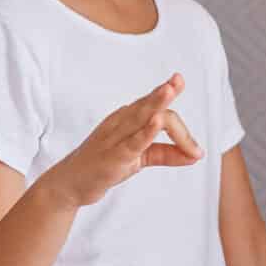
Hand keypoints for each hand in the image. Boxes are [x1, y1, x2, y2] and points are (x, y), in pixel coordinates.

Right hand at [41, 75, 202, 209]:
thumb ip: (166, 154)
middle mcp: (120, 122)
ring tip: (171, 90)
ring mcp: (114, 138)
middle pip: (149, 106)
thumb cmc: (105, 165)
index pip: (158, 111)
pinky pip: (131, 141)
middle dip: (166, 92)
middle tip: (179, 80)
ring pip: (139, 116)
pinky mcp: (112, 156)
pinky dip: (145, 131)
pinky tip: (156, 122)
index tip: (195, 132)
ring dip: (156, 103)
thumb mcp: (140, 158)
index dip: (181, 126)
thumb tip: (196, 155)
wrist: (69, 185)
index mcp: (128, 118)